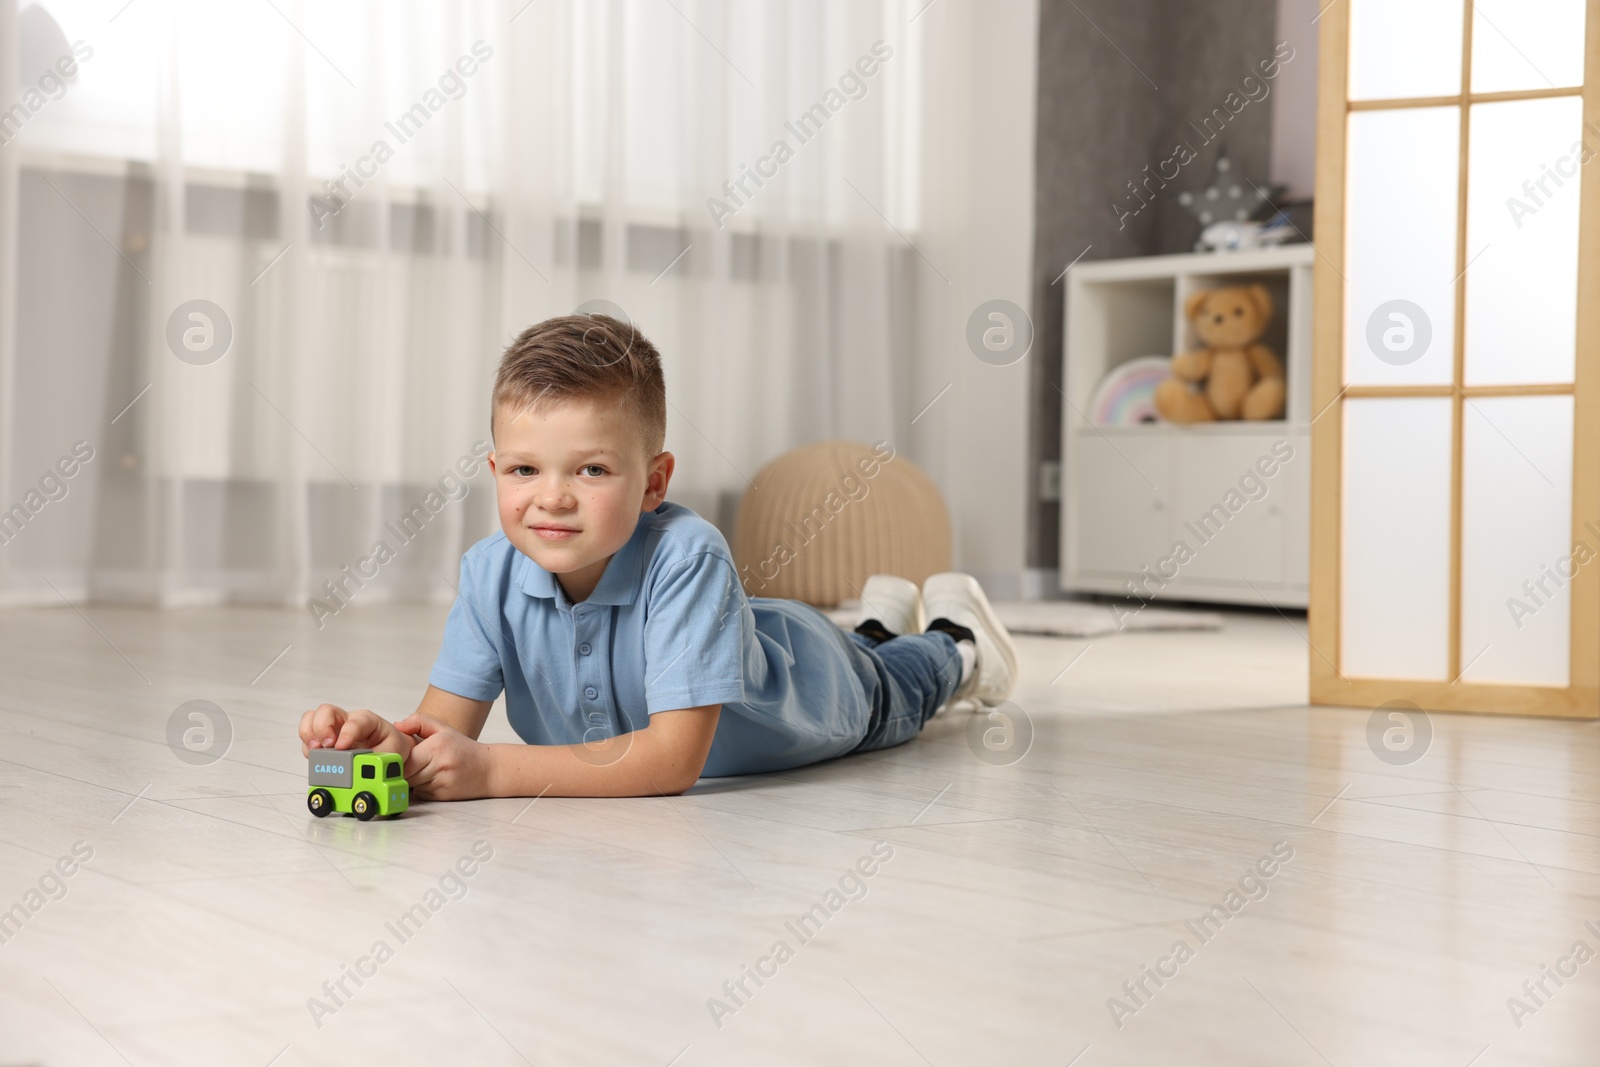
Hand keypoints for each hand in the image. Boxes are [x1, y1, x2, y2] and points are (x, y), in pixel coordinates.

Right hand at [299, 703, 413, 759]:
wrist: (389, 752)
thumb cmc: (390, 747)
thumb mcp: (391, 752)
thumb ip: (377, 759)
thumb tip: (359, 766)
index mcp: (367, 720)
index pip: (355, 721)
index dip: (347, 733)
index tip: (342, 747)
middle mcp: (346, 720)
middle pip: (326, 710)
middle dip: (322, 727)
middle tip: (327, 746)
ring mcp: (333, 729)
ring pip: (311, 719)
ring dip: (309, 734)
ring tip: (316, 750)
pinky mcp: (324, 740)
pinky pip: (308, 738)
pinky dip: (307, 747)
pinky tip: (315, 757)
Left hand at [394, 713, 493, 800]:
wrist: (490, 770)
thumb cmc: (463, 749)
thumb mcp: (443, 729)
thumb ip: (419, 722)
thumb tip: (397, 726)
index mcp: (437, 746)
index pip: (404, 759)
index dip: (399, 758)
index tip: (400, 755)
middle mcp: (439, 766)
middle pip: (405, 774)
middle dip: (404, 770)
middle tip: (411, 762)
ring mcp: (442, 783)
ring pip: (412, 785)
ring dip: (413, 779)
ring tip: (425, 770)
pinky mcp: (443, 797)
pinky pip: (421, 794)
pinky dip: (422, 788)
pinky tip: (433, 780)